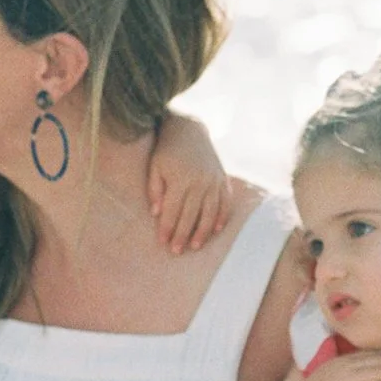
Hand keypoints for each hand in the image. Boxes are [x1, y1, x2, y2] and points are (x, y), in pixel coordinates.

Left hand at [148, 113, 232, 253]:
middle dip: (183, 235)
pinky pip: (225, 202)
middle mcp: (199, 182)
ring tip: (195, 246)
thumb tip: (157, 213)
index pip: (173, 211)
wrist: (189, 129)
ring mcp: (213, 181)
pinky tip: (217, 230)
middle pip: (190, 216)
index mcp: (180, 180)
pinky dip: (222, 217)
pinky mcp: (222, 179)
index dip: (167, 229)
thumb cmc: (167, 150)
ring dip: (202, 232)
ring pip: (210, 213)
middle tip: (177, 251)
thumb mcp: (155, 167)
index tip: (163, 243)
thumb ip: (155, 190)